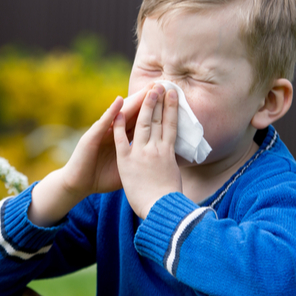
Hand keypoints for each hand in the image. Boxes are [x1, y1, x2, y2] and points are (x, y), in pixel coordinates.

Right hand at [29, 86, 149, 226]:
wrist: (78, 185)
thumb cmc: (101, 179)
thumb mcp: (126, 169)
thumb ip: (139, 162)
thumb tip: (160, 163)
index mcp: (124, 140)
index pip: (143, 123)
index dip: (156, 111)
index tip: (170, 102)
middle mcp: (114, 133)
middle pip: (135, 114)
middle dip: (149, 100)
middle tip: (163, 85)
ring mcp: (102, 133)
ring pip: (121, 114)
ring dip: (133, 101)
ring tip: (146, 89)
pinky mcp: (91, 137)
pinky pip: (103, 123)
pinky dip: (111, 112)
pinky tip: (118, 101)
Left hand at [113, 85, 181, 218]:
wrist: (161, 211)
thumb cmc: (171, 199)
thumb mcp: (174, 177)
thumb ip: (171, 164)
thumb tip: (177, 157)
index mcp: (169, 153)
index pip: (171, 125)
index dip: (172, 109)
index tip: (174, 95)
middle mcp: (157, 149)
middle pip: (158, 120)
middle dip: (160, 101)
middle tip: (163, 84)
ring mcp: (141, 154)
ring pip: (143, 124)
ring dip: (145, 106)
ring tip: (149, 90)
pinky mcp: (126, 161)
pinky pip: (121, 140)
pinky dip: (119, 126)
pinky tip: (118, 113)